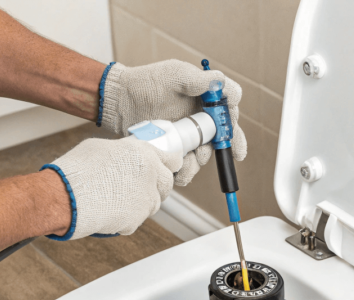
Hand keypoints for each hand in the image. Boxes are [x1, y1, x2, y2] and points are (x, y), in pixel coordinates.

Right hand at [42, 137, 183, 239]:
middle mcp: (151, 175)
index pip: (172, 159)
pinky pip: (137, 219)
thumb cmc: (77, 169)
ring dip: (141, 203)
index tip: (166, 168)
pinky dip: (126, 218)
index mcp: (144, 153)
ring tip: (117, 199)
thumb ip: (123, 152)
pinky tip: (109, 211)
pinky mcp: (138, 219)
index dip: (168, 164)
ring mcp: (146, 199)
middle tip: (139, 186)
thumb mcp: (101, 147)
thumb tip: (126, 157)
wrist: (65, 196)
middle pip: (167, 183)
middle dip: (157, 185)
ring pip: (153, 203)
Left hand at [100, 60, 247, 185]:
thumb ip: (199, 80)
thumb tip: (221, 83)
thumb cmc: (147, 82)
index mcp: (207, 98)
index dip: (233, 120)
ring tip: (184, 158)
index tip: (229, 127)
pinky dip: (185, 171)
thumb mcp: (174, 75)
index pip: (229, 109)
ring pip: (206, 155)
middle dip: (225, 146)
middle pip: (224, 137)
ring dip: (199, 160)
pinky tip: (175, 167)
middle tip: (221, 152)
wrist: (120, 102)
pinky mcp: (178, 151)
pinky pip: (188, 166)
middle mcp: (202, 118)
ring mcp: (190, 136)